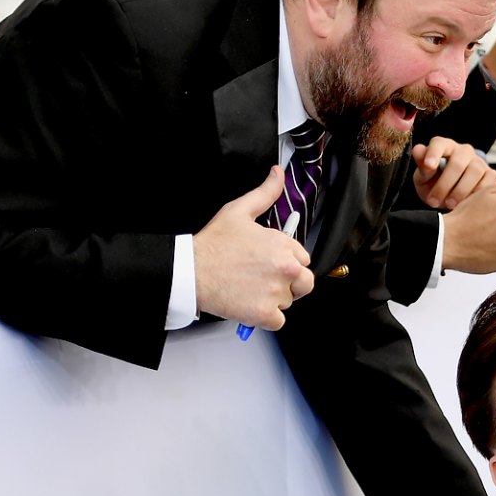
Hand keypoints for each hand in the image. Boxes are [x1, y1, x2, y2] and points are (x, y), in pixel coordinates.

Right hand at [194, 167, 313, 329]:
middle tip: (264, 280)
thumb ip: (265, 193)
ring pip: (288, 302)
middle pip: (304, 283)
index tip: (269, 262)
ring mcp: (277, 294)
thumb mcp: (239, 211)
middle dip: (289, 283)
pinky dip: (265, 318)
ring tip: (249, 288)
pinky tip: (249, 304)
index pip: (303, 259)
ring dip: (273, 299)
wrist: (190, 271)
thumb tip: (277, 173)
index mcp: (284, 246)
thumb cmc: (213, 243)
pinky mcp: (265, 315)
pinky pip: (278, 321)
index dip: (286, 261)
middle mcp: (286, 270)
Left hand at [410, 137, 495, 210]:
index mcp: (444, 146)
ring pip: (474, 172)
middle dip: (444, 184)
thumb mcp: (423, 177)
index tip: (428, 167)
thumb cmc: (434, 183)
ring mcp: (479, 162)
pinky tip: (466, 204)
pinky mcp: (491, 175)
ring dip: (460, 191)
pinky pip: (488, 182)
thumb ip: (421, 166)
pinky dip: (477, 194)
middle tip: (433, 201)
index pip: (439, 144)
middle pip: (457, 162)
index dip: (433, 154)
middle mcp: (464, 151)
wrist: (451, 195)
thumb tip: (418, 150)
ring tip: (449, 205)